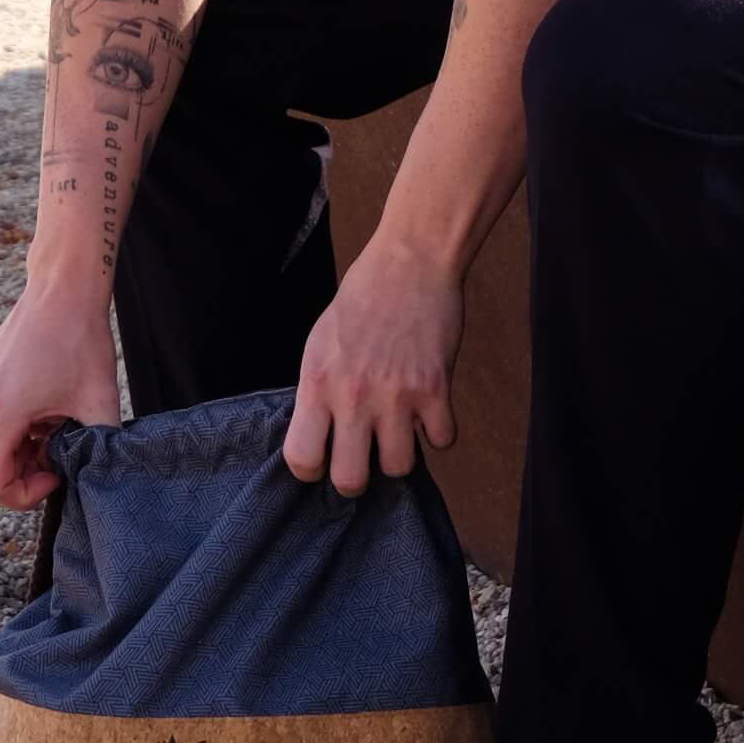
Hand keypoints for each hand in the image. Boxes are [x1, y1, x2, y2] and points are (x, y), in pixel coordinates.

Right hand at [0, 280, 119, 509]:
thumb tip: (102, 479)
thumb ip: (99, 448)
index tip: (56, 472)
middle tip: (65, 444)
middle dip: (29, 468)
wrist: (62, 289)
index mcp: (0, 414)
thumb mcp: (100, 401)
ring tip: (57, 419)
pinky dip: (17, 427)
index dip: (24, 494)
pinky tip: (45, 405)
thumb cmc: (81, 340)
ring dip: (24, 446)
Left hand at [284, 234, 461, 494]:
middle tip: (364, 457)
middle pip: (350, 480)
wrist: (410, 263)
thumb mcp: (320, 343)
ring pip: (398, 467)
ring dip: (400, 454)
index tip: (323, 459)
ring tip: (398, 431)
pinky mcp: (436, 388)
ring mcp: (397, 395)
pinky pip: (442, 441)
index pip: (301, 458)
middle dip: (357, 478)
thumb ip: (318, 390)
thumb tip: (319, 434)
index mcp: (317, 383)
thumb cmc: (362, 299)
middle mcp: (353, 396)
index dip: (311, 469)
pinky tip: (429, 410)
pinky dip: (439, 432)